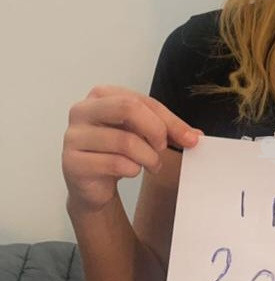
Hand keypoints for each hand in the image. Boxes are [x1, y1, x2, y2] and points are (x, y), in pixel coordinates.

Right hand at [62, 85, 202, 212]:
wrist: (92, 185)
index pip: (141, 100)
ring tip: (152, 164)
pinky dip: (132, 170)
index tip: (190, 138)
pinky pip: (115, 164)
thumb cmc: (117, 152)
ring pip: (125, 141)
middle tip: (163, 148)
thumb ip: (168, 130)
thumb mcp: (143, 134)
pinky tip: (131, 171)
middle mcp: (82, 110)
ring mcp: (73, 136)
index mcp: (100, 95)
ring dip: (148, 157)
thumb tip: (195, 136)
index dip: (169, 120)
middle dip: (156, 130)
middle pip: (128, 108)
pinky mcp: (73, 163)